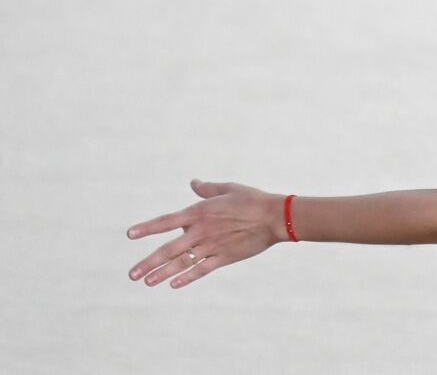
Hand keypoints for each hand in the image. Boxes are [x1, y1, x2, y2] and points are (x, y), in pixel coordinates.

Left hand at [127, 179, 284, 288]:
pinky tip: (174, 284)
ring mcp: (212, 246)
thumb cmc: (252, 199)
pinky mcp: (224, 257)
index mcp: (199, 212)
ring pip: (182, 263)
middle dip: (148, 262)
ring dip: (162, 273)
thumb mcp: (228, 189)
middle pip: (169, 249)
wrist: (275, 217)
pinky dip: (187, 278)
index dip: (147, 228)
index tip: (130, 235)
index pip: (166, 221)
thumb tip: (193, 183)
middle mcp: (201, 231)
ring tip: (146, 282)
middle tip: (132, 274)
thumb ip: (207, 189)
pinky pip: (201, 270)